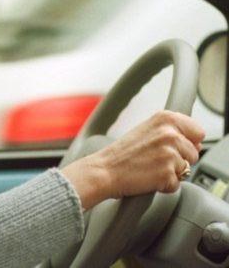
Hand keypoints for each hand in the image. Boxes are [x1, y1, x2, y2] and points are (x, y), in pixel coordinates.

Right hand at [62, 110, 204, 209]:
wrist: (104, 170)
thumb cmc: (122, 153)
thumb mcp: (147, 130)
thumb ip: (172, 131)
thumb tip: (197, 143)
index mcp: (165, 118)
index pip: (198, 131)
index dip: (188, 142)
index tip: (174, 146)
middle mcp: (169, 133)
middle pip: (194, 152)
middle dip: (180, 159)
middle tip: (156, 159)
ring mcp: (170, 153)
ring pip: (187, 169)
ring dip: (171, 172)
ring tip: (151, 167)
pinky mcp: (167, 172)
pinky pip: (177, 184)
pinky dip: (164, 185)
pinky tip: (149, 177)